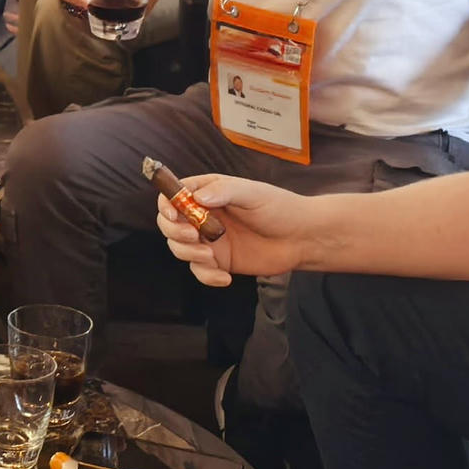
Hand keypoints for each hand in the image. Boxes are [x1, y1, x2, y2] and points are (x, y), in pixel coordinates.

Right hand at [156, 175, 313, 286]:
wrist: (303, 238)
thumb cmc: (279, 208)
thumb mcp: (252, 193)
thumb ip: (224, 192)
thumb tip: (196, 198)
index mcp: (208, 193)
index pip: (174, 195)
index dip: (166, 204)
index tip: (173, 214)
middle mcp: (203, 216)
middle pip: (169, 224)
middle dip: (175, 232)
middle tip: (194, 237)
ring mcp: (210, 240)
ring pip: (180, 248)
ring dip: (188, 254)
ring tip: (211, 256)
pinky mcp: (219, 261)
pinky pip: (200, 271)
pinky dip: (206, 276)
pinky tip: (224, 277)